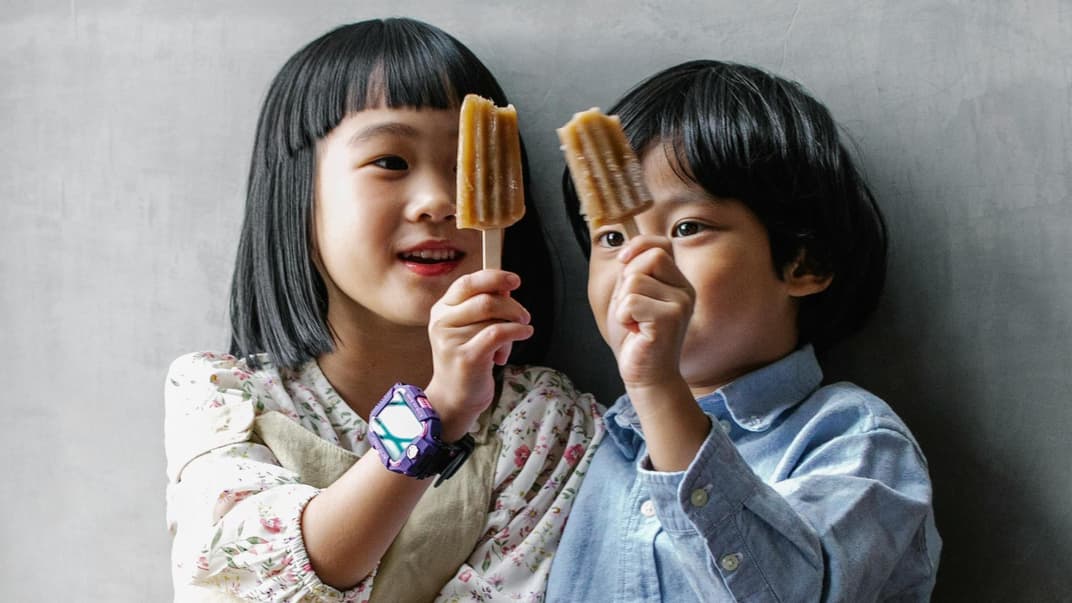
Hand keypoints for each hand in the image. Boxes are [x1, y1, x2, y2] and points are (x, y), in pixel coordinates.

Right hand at [425, 270, 532, 440]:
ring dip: (513, 325)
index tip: (515, 280)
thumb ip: (485, 306)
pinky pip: (498, 333)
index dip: (493, 277)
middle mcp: (441, 322)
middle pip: (485, 299)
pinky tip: (525, 334)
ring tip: (514, 338)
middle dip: (511, 305)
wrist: (455, 397)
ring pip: (494, 318)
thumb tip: (506, 287)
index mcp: (441, 310)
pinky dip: (517, 331)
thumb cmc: (469, 358)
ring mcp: (451, 340)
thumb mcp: (472, 328)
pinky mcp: (466, 357)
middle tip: (524, 316)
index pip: (467, 283)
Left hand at [605, 236, 694, 393]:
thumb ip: (632, 271)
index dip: (639, 245)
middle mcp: (685, 290)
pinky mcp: (670, 318)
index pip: (662, 244)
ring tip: (635, 323)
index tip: (623, 261)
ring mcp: (681, 303)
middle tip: (632, 308)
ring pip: (635, 280)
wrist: (645, 375)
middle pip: (651, 257)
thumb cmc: (635, 337)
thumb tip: (628, 249)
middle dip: (628, 280)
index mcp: (678, 282)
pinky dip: (624, 317)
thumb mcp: (629, 296)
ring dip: (623, 304)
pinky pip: (631, 302)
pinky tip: (636, 331)